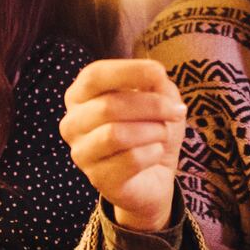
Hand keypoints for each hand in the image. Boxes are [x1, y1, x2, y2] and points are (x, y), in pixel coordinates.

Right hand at [60, 59, 186, 231]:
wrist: (154, 173)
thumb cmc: (150, 128)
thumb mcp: (158, 96)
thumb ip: (153, 81)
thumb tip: (155, 76)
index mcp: (80, 96)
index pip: (94, 76)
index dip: (127, 71)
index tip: (159, 73)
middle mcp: (72, 123)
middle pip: (109, 106)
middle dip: (152, 105)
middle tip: (177, 111)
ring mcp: (81, 153)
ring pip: (116, 134)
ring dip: (152, 130)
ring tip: (162, 134)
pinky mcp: (98, 178)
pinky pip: (130, 160)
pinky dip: (153, 153)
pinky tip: (155, 153)